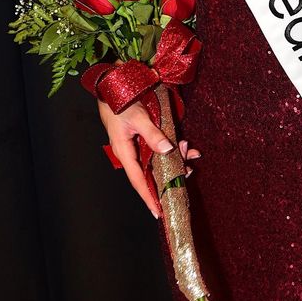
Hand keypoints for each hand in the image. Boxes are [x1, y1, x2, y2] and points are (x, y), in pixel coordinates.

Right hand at [97, 98, 200, 217]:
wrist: (110, 86)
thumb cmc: (120, 103)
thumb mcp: (139, 118)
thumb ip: (153, 135)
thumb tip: (168, 150)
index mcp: (125, 152)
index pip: (138, 181)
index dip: (149, 198)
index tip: (159, 213)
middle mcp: (131, 152)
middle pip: (152, 172)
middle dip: (171, 174)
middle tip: (188, 171)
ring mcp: (136, 145)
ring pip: (158, 159)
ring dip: (176, 157)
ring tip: (190, 151)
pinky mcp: (142, 137)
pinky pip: (159, 147)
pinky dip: (173, 146)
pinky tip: (185, 143)